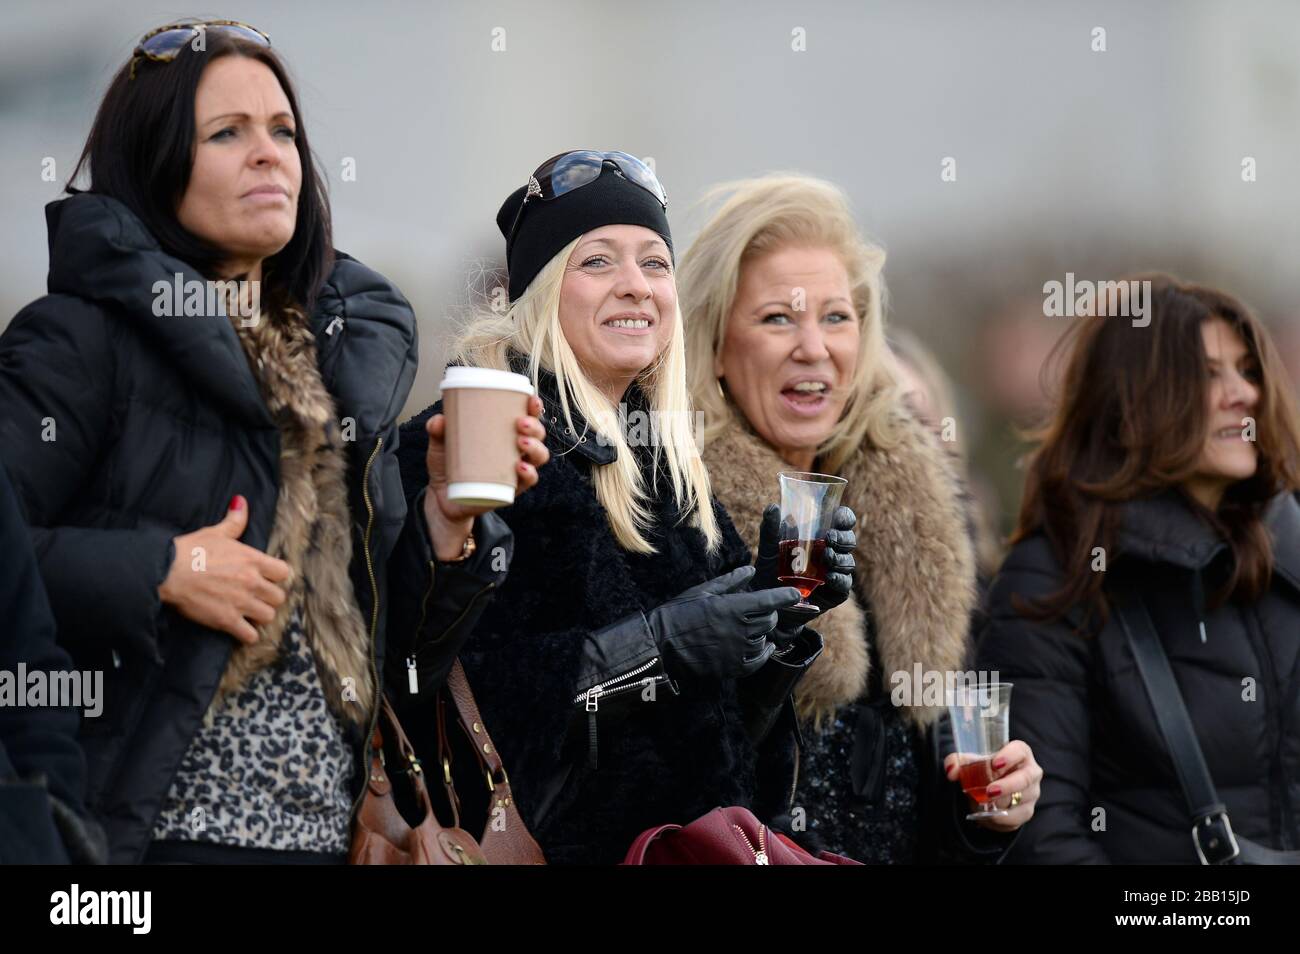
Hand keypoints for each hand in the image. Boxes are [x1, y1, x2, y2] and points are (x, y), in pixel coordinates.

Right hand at [158, 495, 290, 644]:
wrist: (165, 571)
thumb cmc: (189, 550)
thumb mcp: (214, 532)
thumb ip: (234, 521)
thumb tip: (241, 501)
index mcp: (253, 560)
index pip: (284, 572)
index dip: (276, 577)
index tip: (266, 579)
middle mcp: (252, 582)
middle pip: (279, 597)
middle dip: (269, 598)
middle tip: (256, 598)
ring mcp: (241, 602)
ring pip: (269, 616)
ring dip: (259, 616)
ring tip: (248, 613)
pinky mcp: (227, 620)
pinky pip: (251, 636)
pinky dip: (247, 635)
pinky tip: (239, 629)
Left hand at [423, 393, 548, 560]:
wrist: (442, 497)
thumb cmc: (447, 464)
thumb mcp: (440, 444)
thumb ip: (437, 430)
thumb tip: (438, 420)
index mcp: (503, 433)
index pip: (526, 416)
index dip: (534, 407)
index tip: (532, 400)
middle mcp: (514, 450)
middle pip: (537, 435)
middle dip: (535, 427)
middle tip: (520, 423)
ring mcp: (515, 470)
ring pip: (538, 456)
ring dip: (536, 448)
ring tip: (521, 443)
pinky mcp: (511, 489)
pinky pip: (528, 481)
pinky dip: (529, 473)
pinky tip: (520, 467)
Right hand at [649, 565, 801, 680]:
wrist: (662, 644)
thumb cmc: (680, 613)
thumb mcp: (704, 591)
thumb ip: (731, 581)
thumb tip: (750, 570)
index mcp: (732, 607)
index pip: (768, 600)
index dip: (786, 596)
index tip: (796, 594)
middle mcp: (738, 629)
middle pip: (769, 620)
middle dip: (768, 613)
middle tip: (760, 610)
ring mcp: (736, 651)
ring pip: (763, 640)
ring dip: (762, 633)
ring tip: (752, 628)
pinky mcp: (732, 668)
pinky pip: (757, 661)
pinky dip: (763, 653)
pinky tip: (762, 647)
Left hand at [753, 503, 856, 617]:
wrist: (768, 603)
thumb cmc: (770, 571)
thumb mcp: (768, 549)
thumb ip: (770, 529)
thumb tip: (773, 506)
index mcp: (820, 537)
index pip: (841, 522)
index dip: (845, 517)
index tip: (839, 516)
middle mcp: (831, 553)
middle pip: (849, 540)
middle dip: (844, 537)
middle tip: (830, 537)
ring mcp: (834, 573)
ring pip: (848, 562)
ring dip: (840, 558)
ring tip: (827, 557)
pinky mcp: (835, 593)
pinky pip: (844, 585)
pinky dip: (840, 579)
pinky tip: (830, 577)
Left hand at [944, 740, 1042, 831]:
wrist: (989, 790)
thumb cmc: (984, 769)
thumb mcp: (970, 762)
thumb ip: (957, 762)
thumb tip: (952, 770)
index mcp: (1019, 753)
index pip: (1020, 750)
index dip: (1009, 756)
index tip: (995, 763)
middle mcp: (1030, 772)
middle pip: (1025, 778)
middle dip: (1008, 785)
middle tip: (989, 791)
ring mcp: (1031, 792)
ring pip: (1022, 800)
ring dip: (1002, 804)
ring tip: (984, 804)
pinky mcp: (1027, 811)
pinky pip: (1016, 817)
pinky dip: (1001, 818)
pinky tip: (988, 815)